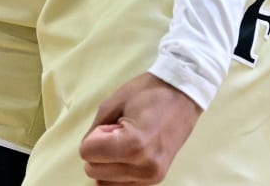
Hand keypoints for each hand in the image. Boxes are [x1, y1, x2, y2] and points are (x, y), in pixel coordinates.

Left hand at [79, 72, 202, 183]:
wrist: (183, 95)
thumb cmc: (149, 92)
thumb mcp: (114, 102)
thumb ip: (94, 129)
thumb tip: (86, 150)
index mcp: (134, 145)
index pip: (87, 153)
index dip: (94, 135)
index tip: (113, 124)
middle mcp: (144, 167)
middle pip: (93, 171)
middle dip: (99, 150)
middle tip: (118, 131)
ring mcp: (152, 176)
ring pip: (105, 182)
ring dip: (108, 162)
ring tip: (125, 141)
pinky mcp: (155, 179)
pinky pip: (121, 185)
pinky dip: (117, 170)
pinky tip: (130, 152)